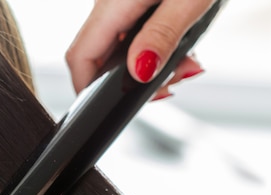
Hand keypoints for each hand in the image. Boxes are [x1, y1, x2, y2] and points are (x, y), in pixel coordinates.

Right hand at [66, 0, 211, 93]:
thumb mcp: (190, 0)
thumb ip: (161, 37)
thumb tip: (139, 73)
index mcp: (115, 2)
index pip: (81, 56)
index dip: (86, 89)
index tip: (106, 106)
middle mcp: (113, 1)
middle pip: (101, 55)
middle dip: (131, 81)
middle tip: (172, 84)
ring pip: (123, 46)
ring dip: (150, 66)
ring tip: (188, 66)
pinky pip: (139, 31)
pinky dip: (157, 48)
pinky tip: (184, 50)